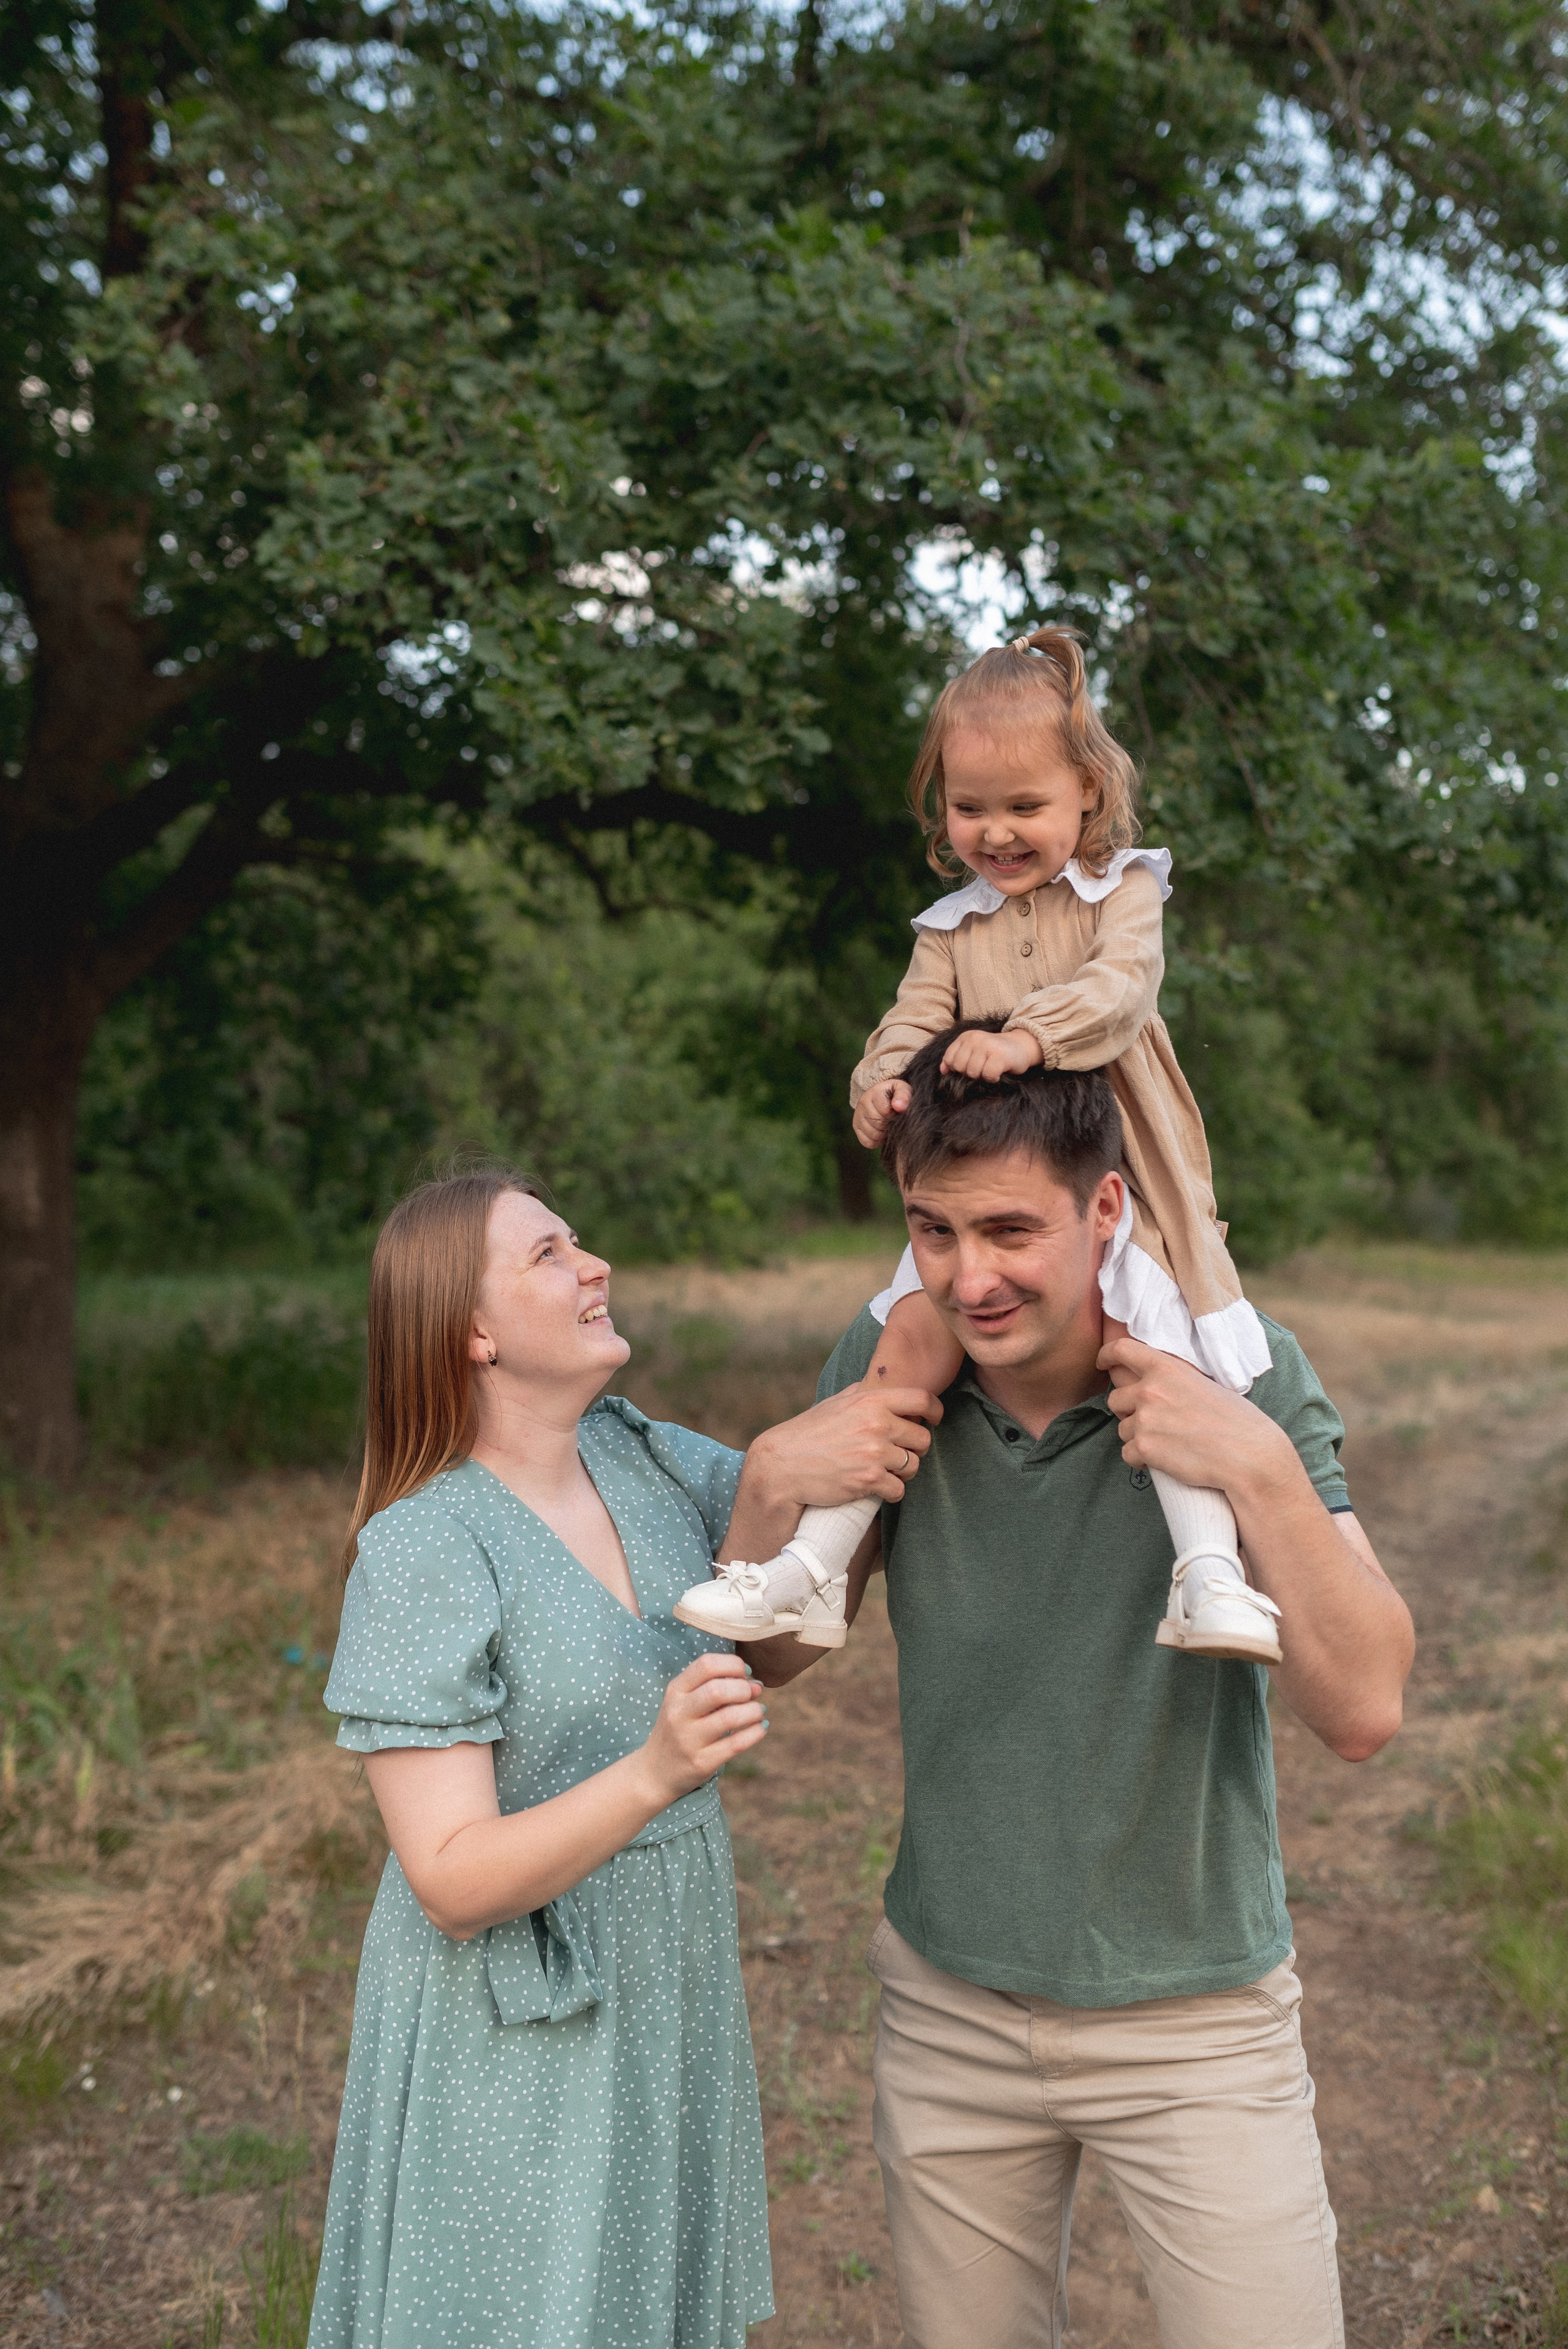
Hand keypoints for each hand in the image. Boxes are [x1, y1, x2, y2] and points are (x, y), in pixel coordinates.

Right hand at [642, 1653, 766, 1803]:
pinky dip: (755, 1732)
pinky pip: (736, 1744)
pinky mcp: (701, 1763)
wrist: (655, 1772)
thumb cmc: (679, 1728)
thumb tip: (756, 1684)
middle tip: (753, 1694)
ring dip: (754, 1711)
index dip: (734, 1665)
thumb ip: (716, 1687)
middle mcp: (678, 1713)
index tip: (745, 1674)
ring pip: (730, 1718)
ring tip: (759, 1711)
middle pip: (718, 1690)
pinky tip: (760, 1727)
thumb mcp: (685, 1702)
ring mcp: (688, 1740)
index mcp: (675, 1691)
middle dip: (744, 1689)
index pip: (707, 1664)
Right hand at [747, 1382, 940, 1511]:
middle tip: (898, 1453)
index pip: (921, 1400)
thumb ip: (863, 1395)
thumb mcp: (836, 1403)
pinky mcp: (869, 1479)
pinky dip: (891, 1492)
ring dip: (903, 1472)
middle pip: (922, 1439)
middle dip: (914, 1449)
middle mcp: (876, 1424)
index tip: (933, 1420)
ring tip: (884, 1471)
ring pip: (914, 1466)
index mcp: (870, 1401)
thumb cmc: (808, 1434)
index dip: (934, 1411)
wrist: (782, 1466)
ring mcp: (874, 1453)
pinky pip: (899, 1490)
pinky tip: (876, 1487)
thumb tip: (886, 1387)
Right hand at [852, 1078, 911, 1147]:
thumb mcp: (902, 1089)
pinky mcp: (856, 1127)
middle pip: (878, 1123)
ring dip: (884, 1134)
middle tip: (893, 1120)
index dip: (894, 1115)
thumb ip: (904, 1095)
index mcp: (875, 1092)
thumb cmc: (895, 1094)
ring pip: (873, 1134)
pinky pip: (868, 1142)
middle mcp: (863, 1102)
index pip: (885, 1111)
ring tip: (888, 1125)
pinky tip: (882, 1132)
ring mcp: (858, 1115)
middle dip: (889, 1125)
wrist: (883, 1096)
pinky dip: (877, 1141)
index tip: (897, 1112)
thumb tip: (900, 1107)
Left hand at [939, 1028, 1044, 1082]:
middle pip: (960, 1068)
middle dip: (971, 1073)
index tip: (971, 1067)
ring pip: (973, 1073)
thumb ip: (956, 1058)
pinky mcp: (999, 1056)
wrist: (1022, 1046)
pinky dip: (993, 1078)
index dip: (958, 1069)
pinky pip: (988, 1075)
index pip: (949, 1059)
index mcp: (966, 1036)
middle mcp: (975, 1038)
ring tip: (991, 1068)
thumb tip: (943, 1071)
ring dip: (983, 1076)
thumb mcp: (974, 1050)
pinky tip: (998, 1072)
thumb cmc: (995, 1052)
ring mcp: (987, 1046)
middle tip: (983, 1068)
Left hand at [1099, 1335, 1292, 1498]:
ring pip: (1122, 1428)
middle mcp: (1150, 1390)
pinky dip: (1141, 1460)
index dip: (1107, 1355)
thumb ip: (1174, 1380)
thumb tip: (1153, 1382)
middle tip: (1155, 1422)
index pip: (1122, 1350)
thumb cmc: (1236, 1421)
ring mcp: (1145, 1419)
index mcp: (1166, 1368)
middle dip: (1129, 1411)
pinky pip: (1127, 1454)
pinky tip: (1163, 1460)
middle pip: (1116, 1398)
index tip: (1103, 1362)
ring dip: (1138, 1437)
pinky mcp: (1145, 1448)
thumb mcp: (1204, 1384)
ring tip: (1168, 1443)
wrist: (1248, 1455)